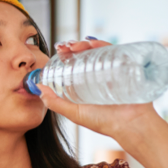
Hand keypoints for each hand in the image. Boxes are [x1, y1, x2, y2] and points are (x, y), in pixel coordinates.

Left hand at [36, 38, 159, 139]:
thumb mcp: (74, 113)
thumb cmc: (104, 122)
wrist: (130, 125)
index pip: (77, 64)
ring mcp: (114, 70)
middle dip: (75, 47)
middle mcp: (101, 75)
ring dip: (86, 43)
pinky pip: (115, 50)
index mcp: (89, 83)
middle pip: (87, 54)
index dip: (67, 55)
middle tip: (64, 47)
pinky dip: (103, 44)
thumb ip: (55, 103)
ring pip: (99, 50)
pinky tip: (92, 42)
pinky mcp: (126, 66)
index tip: (58, 50)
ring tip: (75, 45)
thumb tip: (37, 88)